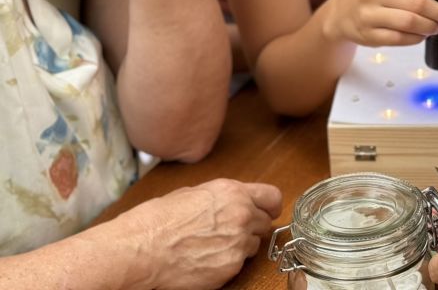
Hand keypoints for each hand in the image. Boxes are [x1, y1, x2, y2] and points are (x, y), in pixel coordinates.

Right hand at [118, 178, 281, 289]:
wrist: (140, 250)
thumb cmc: (157, 221)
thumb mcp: (192, 193)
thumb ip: (220, 197)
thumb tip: (228, 201)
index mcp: (233, 192)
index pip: (272, 197)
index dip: (269, 206)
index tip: (267, 211)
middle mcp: (242, 215)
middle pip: (265, 223)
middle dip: (252, 227)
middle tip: (231, 232)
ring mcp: (238, 243)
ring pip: (253, 245)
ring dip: (240, 246)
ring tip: (212, 246)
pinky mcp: (231, 268)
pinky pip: (239, 264)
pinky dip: (227, 263)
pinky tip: (205, 259)